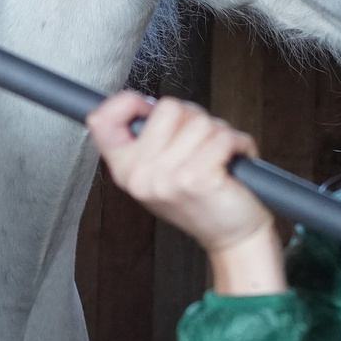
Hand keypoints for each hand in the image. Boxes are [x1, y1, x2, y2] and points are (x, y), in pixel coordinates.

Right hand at [85, 91, 283, 293]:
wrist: (230, 237)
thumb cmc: (200, 200)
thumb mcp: (158, 172)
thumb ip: (147, 140)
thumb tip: (148, 105)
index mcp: (124, 169)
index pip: (102, 121)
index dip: (125, 103)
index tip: (147, 108)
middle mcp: (140, 174)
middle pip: (168, 108)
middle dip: (192, 118)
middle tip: (199, 145)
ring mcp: (167, 177)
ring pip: (200, 121)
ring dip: (219, 134)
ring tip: (218, 157)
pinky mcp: (198, 178)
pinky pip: (223, 136)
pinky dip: (238, 144)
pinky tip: (232, 162)